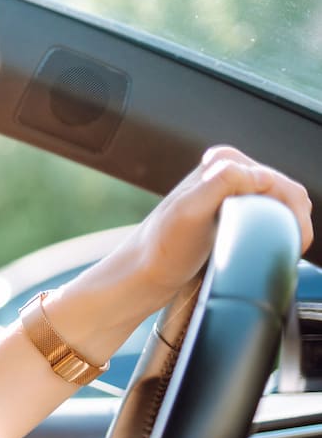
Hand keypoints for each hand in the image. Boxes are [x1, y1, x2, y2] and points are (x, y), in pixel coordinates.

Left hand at [95, 146, 313, 314]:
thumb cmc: (161, 249)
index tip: (293, 242)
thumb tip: (260, 174)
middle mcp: (227, 171)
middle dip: (296, 219)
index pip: (279, 181)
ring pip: (280, 204)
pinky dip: (278, 230)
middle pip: (285, 192)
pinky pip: (268, 217)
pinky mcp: (228, 214)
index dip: (294, 212)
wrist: (142, 276)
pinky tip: (274, 247)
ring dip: (290, 225)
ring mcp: (229, 193)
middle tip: (292, 249)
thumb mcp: (190, 211)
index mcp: (223, 162)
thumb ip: (223, 183)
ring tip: (286, 250)